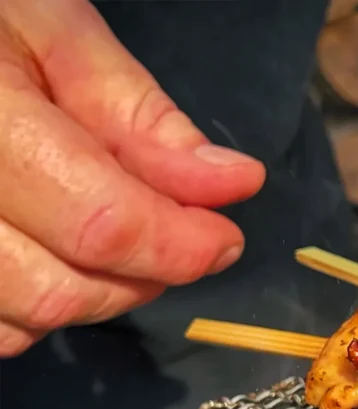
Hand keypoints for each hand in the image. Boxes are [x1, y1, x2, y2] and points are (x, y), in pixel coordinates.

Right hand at [0, 0, 264, 356]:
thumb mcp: (58, 34)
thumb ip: (142, 118)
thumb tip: (233, 184)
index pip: (96, 225)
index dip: (179, 247)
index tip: (224, 239)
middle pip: (56, 291)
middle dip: (142, 277)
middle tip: (175, 236)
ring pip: (19, 321)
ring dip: (92, 296)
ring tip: (113, 238)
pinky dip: (35, 310)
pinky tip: (53, 256)